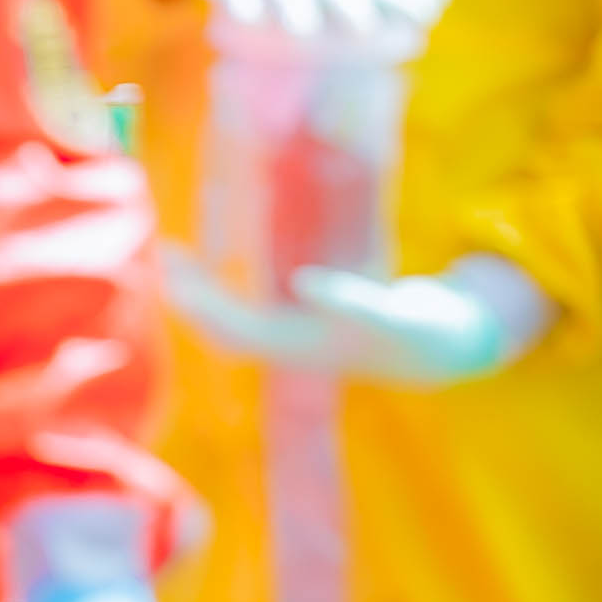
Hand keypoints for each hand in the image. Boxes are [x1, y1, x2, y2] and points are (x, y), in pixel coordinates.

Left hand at [163, 246, 549, 386]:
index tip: (179, 267)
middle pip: (220, 329)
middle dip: (188, 294)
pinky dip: (214, 291)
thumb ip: (350, 302)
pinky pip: (238, 315)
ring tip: (172, 252)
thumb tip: (304, 283)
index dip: (202, 303)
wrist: (436, 351)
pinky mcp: (295, 327)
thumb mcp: (388, 315)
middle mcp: (287, 349)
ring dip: (196, 291)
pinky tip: (200, 263)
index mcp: (299, 350)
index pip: (233, 331)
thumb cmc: (414, 329)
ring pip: (224, 322)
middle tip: (165, 249)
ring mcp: (289, 340)